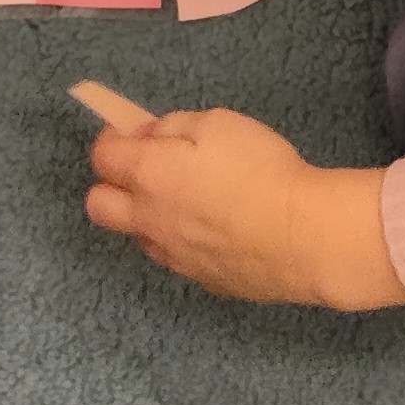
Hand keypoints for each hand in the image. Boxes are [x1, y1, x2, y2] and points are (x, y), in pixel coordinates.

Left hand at [73, 82, 404, 310]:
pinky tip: (223, 231)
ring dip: (150, 216)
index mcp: (148, 175)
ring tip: (194, 202)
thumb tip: (150, 136)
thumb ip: (174, 126)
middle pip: (99, 207)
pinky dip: (186, 241)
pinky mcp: (202, 281)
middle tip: (150, 170)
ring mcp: (173, 257)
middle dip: (112, 184)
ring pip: (139, 236)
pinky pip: (178, 258)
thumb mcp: (219, 124)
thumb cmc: (261, 170)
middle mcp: (149, 220)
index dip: (114, 140)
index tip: (136, 133)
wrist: (305, 238)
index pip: (102, 157)